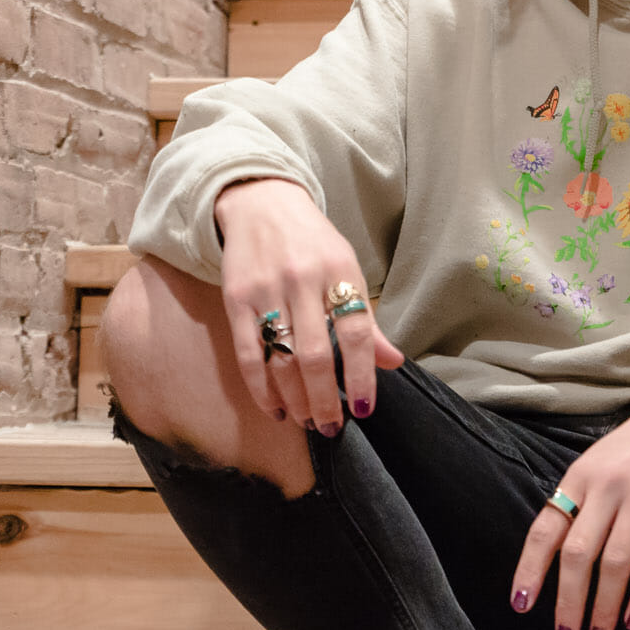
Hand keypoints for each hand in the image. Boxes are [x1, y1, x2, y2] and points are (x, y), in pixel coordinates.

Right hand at [214, 177, 403, 432]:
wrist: (261, 202)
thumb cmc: (313, 242)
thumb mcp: (347, 268)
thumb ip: (367, 318)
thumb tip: (393, 362)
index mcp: (340, 269)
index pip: (357, 331)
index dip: (362, 374)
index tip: (364, 408)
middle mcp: (303, 279)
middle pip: (315, 354)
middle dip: (325, 398)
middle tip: (331, 426)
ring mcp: (266, 289)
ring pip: (281, 359)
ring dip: (295, 399)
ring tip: (308, 420)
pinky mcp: (235, 299)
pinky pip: (248, 354)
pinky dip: (261, 388)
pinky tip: (276, 408)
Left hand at [510, 382, 629, 629]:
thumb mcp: (601, 460)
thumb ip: (582, 500)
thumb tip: (560, 554)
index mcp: (581, 476)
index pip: (546, 529)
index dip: (530, 570)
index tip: (522, 605)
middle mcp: (606, 487)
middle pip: (578, 554)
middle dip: (568, 602)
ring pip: (615, 563)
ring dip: (604, 607)